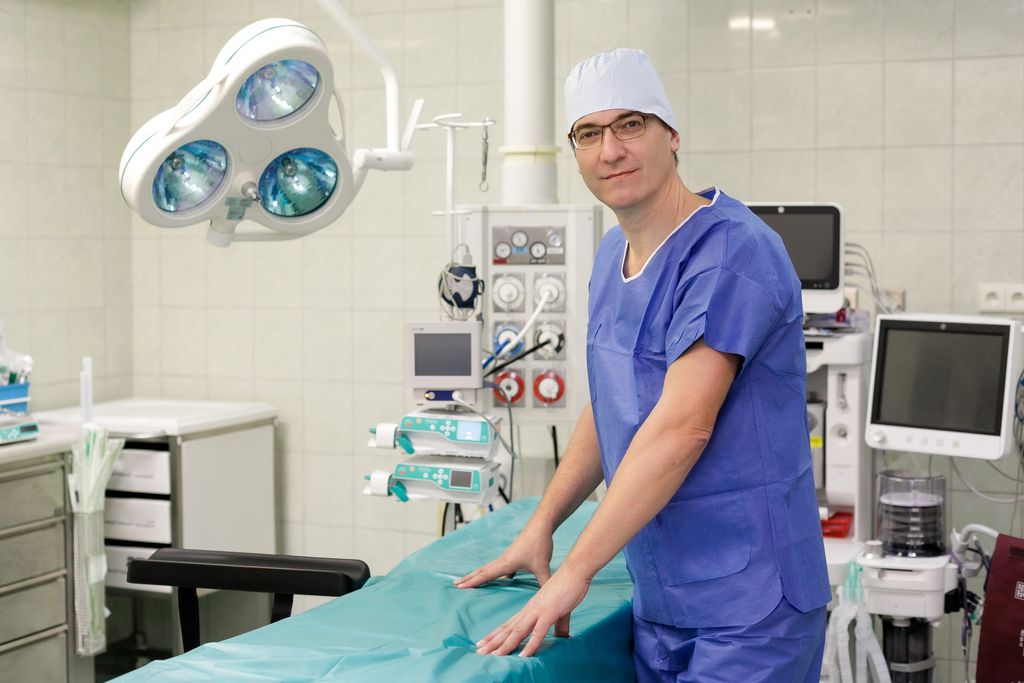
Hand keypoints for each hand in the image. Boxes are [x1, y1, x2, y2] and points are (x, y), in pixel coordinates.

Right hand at [453, 525, 554, 589]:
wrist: (542, 525)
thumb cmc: (539, 544)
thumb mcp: (543, 566)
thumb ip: (544, 582)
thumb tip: (548, 598)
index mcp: (506, 563)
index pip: (485, 575)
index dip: (472, 582)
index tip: (459, 587)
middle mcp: (503, 560)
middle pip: (482, 570)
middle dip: (469, 578)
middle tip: (456, 584)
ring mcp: (508, 557)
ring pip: (490, 567)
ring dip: (480, 574)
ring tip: (471, 580)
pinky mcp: (514, 555)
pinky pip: (501, 567)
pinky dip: (497, 572)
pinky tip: (504, 578)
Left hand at [474, 564, 591, 656]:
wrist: (574, 571)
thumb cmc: (567, 588)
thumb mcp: (561, 610)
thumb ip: (560, 625)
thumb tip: (561, 637)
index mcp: (530, 608)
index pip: (509, 624)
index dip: (496, 634)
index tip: (483, 643)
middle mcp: (530, 610)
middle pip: (508, 629)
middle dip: (494, 642)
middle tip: (480, 652)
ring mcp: (538, 611)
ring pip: (518, 631)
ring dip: (506, 645)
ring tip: (495, 656)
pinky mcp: (549, 613)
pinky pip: (539, 632)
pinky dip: (531, 644)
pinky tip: (524, 655)